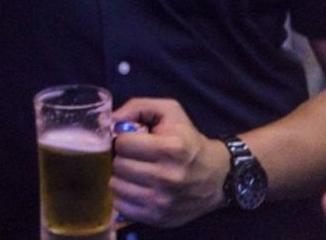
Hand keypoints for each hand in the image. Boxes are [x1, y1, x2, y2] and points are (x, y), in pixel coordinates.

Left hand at [111, 98, 229, 227]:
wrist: (216, 175)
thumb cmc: (187, 139)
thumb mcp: (168, 111)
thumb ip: (137, 107)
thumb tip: (109, 120)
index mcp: (170, 148)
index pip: (123, 143)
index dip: (122, 139)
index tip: (130, 140)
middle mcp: (167, 177)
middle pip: (118, 165)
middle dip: (120, 158)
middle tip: (131, 157)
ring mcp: (163, 201)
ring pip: (116, 186)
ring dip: (120, 177)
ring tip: (132, 171)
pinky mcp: (159, 218)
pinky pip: (121, 206)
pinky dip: (123, 195)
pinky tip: (134, 187)